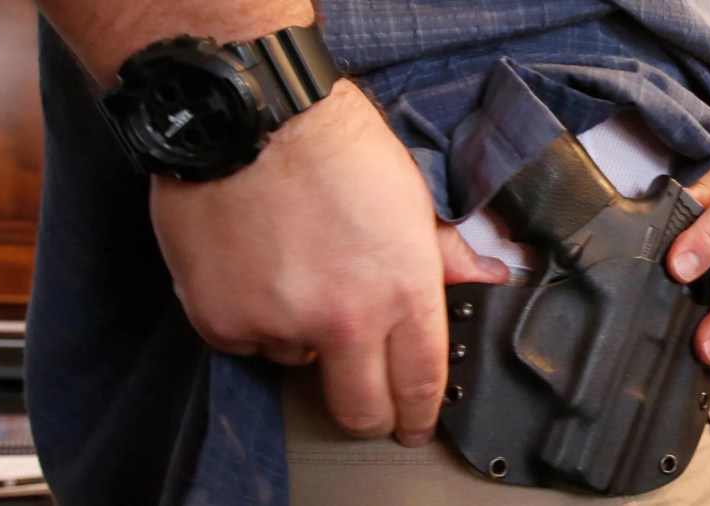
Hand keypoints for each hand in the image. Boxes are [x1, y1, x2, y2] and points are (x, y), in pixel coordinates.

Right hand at [150, 80, 506, 446]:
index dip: (420, 414)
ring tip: (297, 273)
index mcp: (400, 288)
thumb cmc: (333, 142)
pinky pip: (246, 341)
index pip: (420, 382)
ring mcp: (278, 323)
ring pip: (298, 363)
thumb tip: (488, 279)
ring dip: (304, 337)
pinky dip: (254, 318)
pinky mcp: (222, 319)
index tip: (413, 425)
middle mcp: (342, 318)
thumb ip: (445, 254)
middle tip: (364, 398)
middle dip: (370, 415)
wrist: (251, 113)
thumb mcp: (411, 194)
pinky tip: (257, 268)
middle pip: (361, 410)